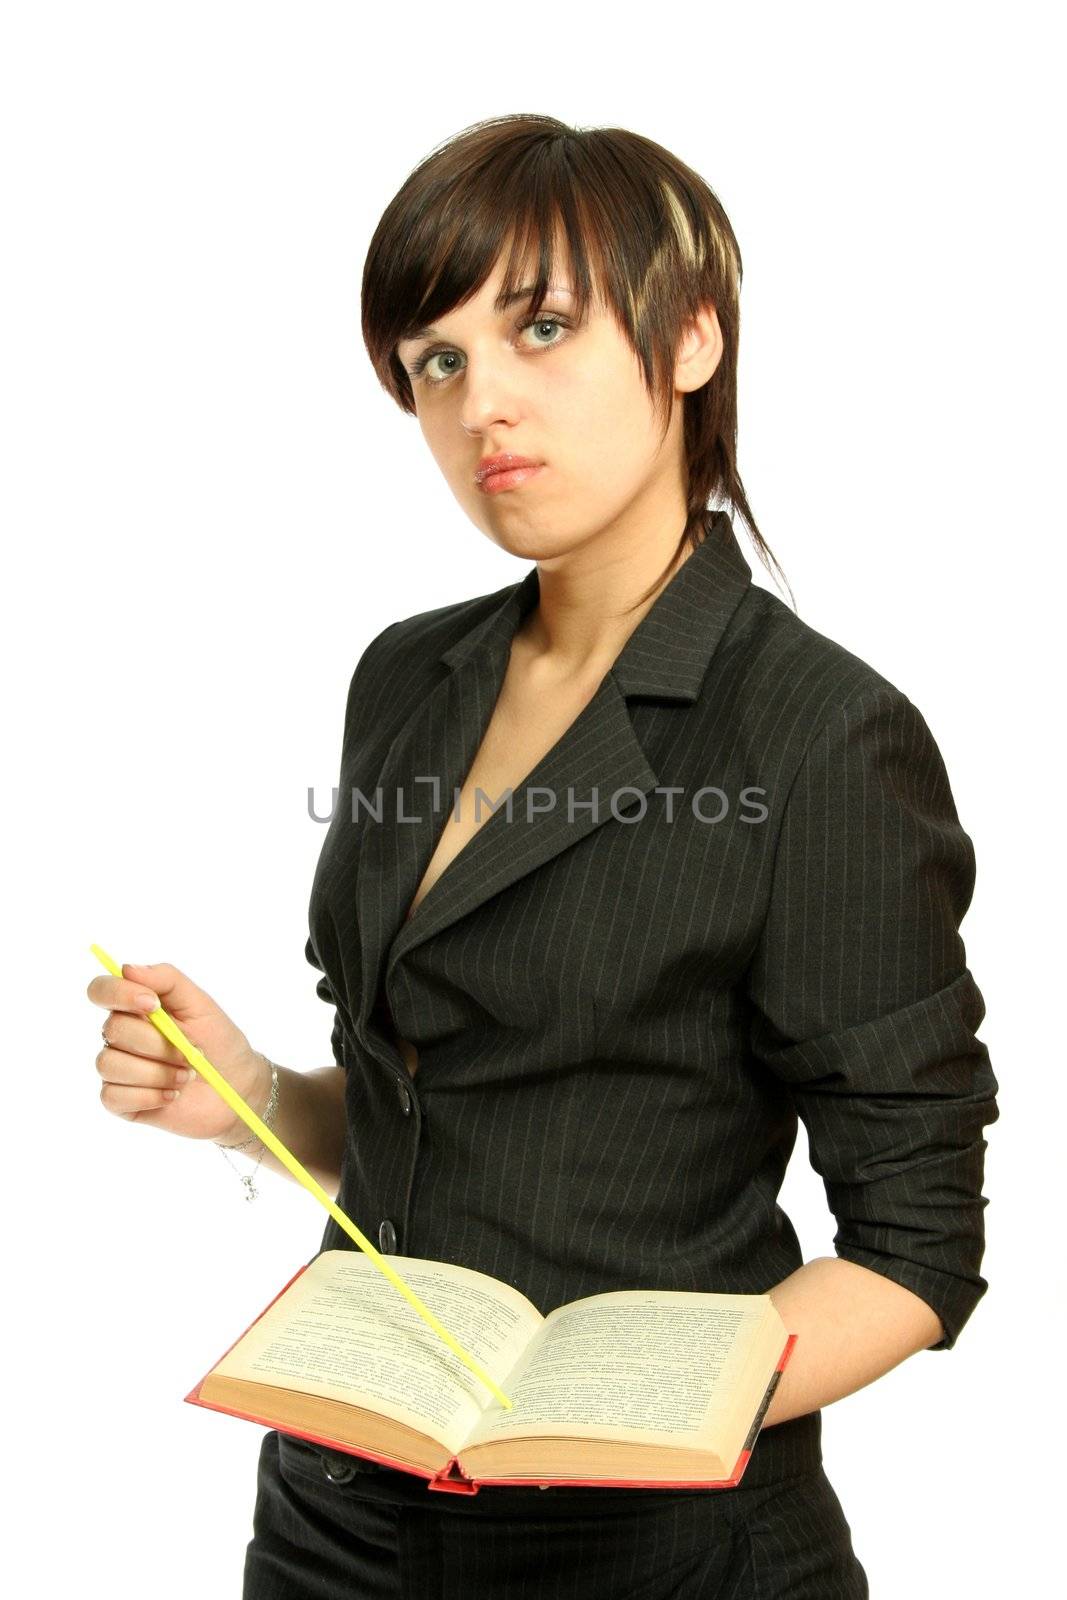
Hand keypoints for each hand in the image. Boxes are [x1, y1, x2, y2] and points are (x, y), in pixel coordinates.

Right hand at [87, 960, 269, 1142]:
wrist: (236, 1085)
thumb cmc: (217, 1041)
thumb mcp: (200, 1003)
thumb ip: (166, 980)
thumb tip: (127, 968)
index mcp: (134, 1007)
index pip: (101, 990)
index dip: (120, 994)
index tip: (154, 1004)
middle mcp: (119, 1036)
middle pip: (113, 1029)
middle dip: (158, 1042)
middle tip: (190, 1052)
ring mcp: (117, 1069)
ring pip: (110, 1064)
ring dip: (157, 1072)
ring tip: (186, 1076)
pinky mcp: (119, 1100)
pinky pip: (112, 1096)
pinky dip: (149, 1096)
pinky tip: (173, 1094)